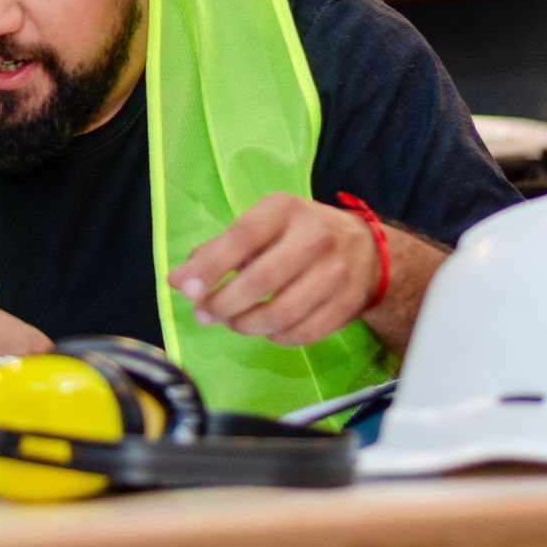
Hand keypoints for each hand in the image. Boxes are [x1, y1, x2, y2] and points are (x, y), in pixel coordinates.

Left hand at [168, 193, 382, 347]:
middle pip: (260, 281)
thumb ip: (218, 250)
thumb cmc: (300, 233)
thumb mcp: (262, 225)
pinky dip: (274, 336)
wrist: (368, 251)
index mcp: (284, 210)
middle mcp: (313, 238)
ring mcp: (334, 274)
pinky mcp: (346, 306)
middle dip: (223, 304)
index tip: (185, 288)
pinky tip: (264, 328)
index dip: (210, 267)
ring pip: (280, 314)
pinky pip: (301, 333)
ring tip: (231, 321)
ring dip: (245, 325)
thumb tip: (178, 280)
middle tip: (204, 313)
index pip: (241, 238)